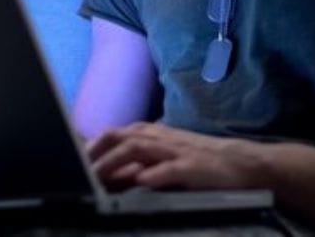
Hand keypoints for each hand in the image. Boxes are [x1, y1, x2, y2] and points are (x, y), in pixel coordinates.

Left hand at [86, 121, 265, 190]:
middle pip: (122, 137)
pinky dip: (155, 173)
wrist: (243, 164)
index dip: (92, 145)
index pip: (116, 133)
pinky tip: (141, 181)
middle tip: (77, 170)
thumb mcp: (167, 157)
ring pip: (140, 148)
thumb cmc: (202, 162)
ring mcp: (178, 151)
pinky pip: (171, 168)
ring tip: (97, 177)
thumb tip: (108, 173)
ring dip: (115, 162)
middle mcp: (162, 138)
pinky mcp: (195, 168)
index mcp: (153, 135)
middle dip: (97, 152)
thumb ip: (139, 163)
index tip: (72, 160)